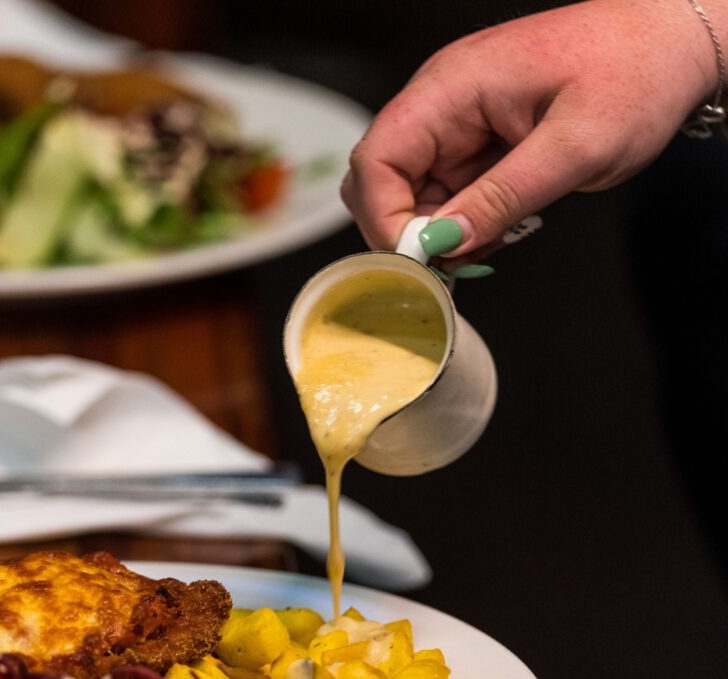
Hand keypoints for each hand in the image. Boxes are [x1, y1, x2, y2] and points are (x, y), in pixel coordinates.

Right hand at [342, 0, 724, 261]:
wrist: (674, 44)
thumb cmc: (638, 73)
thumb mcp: (576, 148)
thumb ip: (502, 198)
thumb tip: (444, 243)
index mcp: (452, 87)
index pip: (377, 161)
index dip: (385, 219)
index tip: (421, 260)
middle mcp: (442, 101)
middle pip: (382, 181)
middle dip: (409, 232)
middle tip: (456, 261)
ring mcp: (456, 121)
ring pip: (411, 194)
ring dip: (440, 232)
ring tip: (492, 242)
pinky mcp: (473, 140)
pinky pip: (444, 192)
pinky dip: (462, 222)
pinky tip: (498, 228)